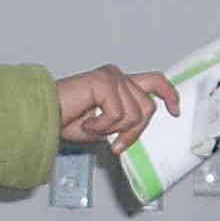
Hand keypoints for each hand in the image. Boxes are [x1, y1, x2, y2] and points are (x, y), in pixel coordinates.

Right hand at [55, 65, 179, 153]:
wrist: (44, 117)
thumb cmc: (66, 120)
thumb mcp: (105, 126)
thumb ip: (125, 122)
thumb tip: (139, 128)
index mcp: (119, 83)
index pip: (155, 81)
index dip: (169, 94)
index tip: (175, 111)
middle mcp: (117, 76)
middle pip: (147, 107)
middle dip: (135, 132)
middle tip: (116, 144)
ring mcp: (111, 76)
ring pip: (134, 115)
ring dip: (113, 130)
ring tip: (92, 127)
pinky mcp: (104, 81)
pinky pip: (118, 115)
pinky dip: (102, 126)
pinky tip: (87, 122)